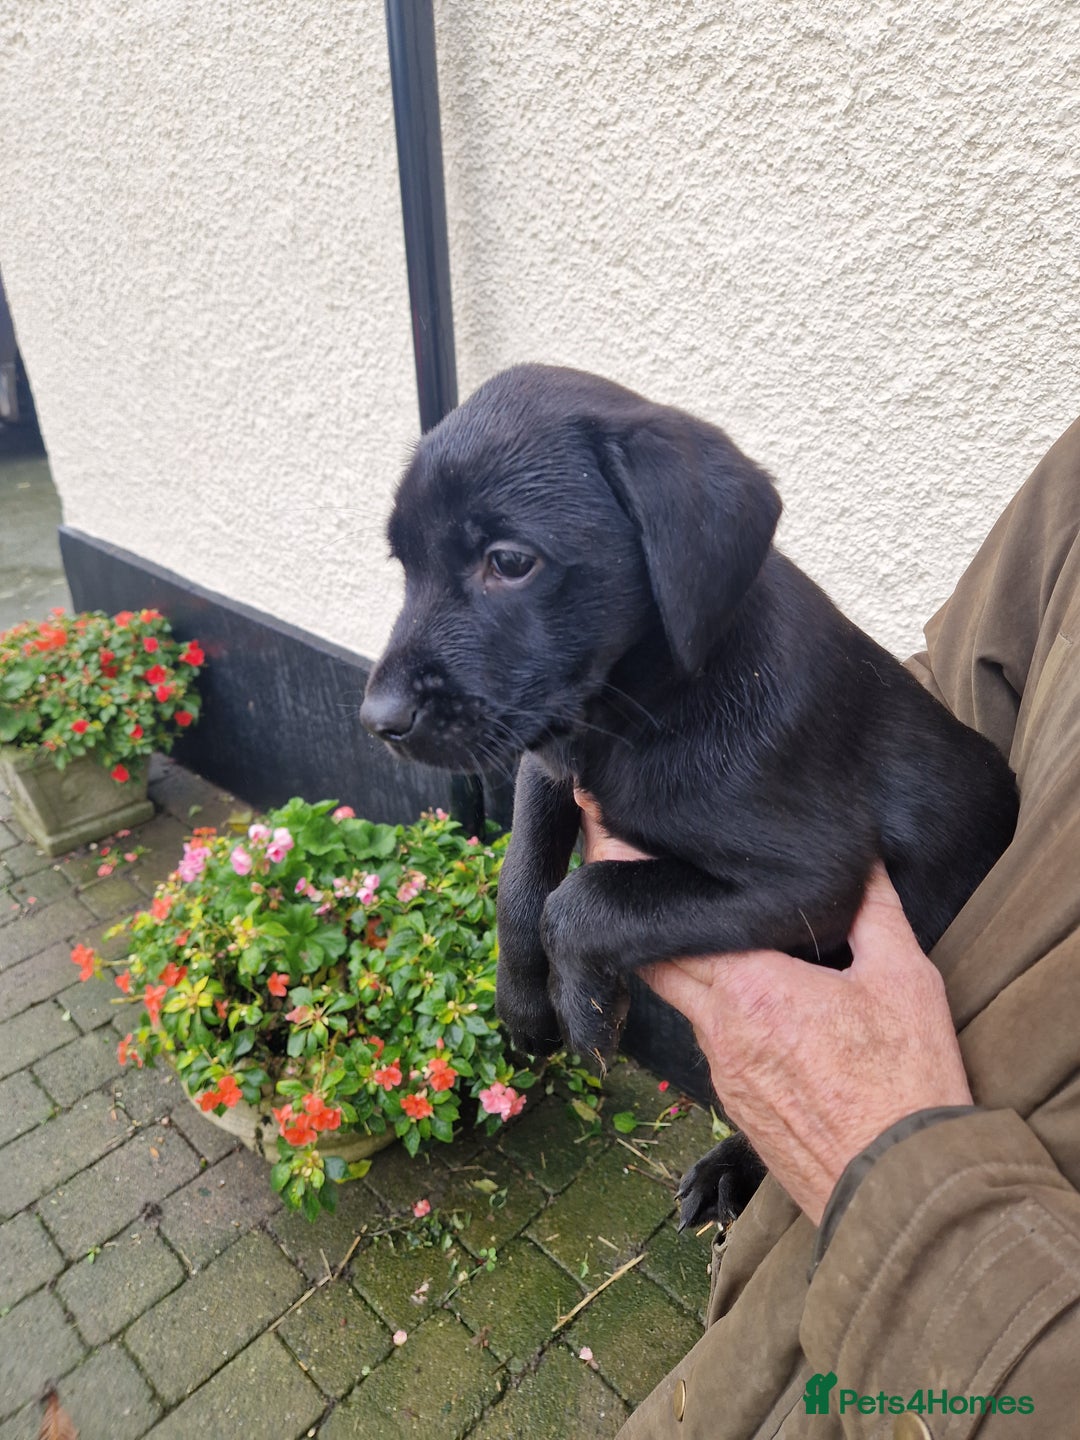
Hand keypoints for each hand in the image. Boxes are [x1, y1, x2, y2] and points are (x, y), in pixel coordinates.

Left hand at [573, 792, 971, 1225]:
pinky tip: (732, 991)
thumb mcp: (906, 980)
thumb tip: (859, 860)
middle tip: (613, 867)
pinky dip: (708, 1007)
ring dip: (674, 962)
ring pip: (682, 1001)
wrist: (903, 1193)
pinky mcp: (735, 1107)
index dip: (634, 879)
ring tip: (678, 920)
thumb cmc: (908, 1085)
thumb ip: (873, 910)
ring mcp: (722, 1073)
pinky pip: (709, 1041)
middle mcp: (721, 1029)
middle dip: (632, 913)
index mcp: (752, 989)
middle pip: (655, 959)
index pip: (670, 923)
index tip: (608, 838)